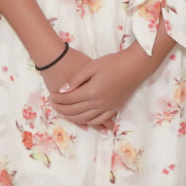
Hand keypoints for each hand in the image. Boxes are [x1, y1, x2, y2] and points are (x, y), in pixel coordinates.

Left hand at [48, 40, 164, 128]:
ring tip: (63, 112)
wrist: (134, 67)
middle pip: (74, 111)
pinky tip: (81, 118)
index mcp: (91, 91)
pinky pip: (98, 120)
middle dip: (61, 109)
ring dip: (71, 117)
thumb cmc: (112, 63)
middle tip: (52, 105)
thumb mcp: (91, 66)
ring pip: (85, 119)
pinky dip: (87, 122)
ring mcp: (107, 108)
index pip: (69, 99)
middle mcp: (99, 103)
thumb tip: (62, 90)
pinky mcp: (114, 109)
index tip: (50, 97)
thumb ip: (75, 79)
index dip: (57, 99)